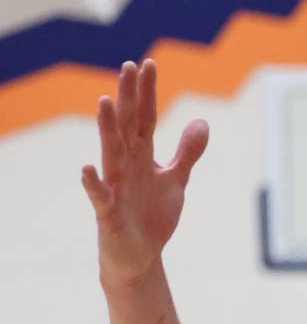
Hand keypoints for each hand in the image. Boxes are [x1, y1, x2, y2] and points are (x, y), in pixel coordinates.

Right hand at [81, 58, 208, 287]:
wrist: (140, 258)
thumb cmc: (152, 217)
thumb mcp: (174, 181)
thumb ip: (186, 153)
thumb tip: (202, 121)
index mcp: (141, 157)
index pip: (145, 119)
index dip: (147, 94)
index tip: (148, 64)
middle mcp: (125, 166)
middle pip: (126, 127)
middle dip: (128, 99)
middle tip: (128, 67)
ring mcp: (115, 187)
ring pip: (110, 153)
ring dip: (107, 129)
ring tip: (104, 102)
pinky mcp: (108, 213)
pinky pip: (99, 196)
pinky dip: (93, 183)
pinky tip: (86, 167)